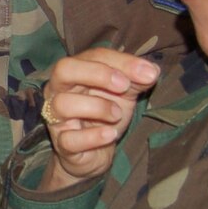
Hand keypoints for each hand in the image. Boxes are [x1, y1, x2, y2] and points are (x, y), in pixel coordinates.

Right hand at [39, 49, 158, 188]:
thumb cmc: (106, 116)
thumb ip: (136, 80)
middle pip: (64, 70)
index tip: (147, 73)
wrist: (97, 152)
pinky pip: (69, 139)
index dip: (121, 61)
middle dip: (97, 74)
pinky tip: (111, 134)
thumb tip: (151, 71)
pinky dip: (93, 136)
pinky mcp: (61, 144)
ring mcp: (56, 117)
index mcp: (74, 72)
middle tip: (124, 86)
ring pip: (64, 104)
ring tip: (117, 115)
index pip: (92, 56)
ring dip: (97, 107)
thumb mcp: (124, 94)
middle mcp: (58, 91)